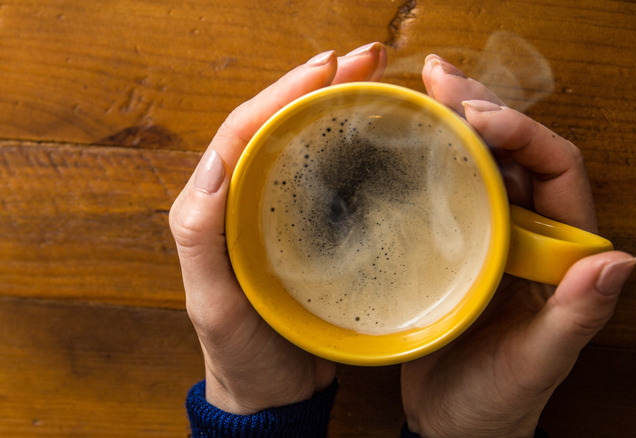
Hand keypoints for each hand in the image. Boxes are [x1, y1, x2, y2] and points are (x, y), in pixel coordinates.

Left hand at [169, 42, 386, 413]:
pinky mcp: (311, 229)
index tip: (328, 67)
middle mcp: (247, 199)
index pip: (246, 130)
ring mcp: (281, 211)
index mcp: (217, 205)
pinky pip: (329, 176)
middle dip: (317, 83)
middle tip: (367, 57)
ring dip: (337, 104)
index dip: (284, 91)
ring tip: (376, 77)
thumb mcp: (213, 302)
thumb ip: (200, 236)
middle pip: (277, 123)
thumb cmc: (240, 354)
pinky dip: (351, 145)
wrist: (273, 393)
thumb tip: (214, 163)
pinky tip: (378, 132)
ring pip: (305, 142)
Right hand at [400, 55, 635, 436]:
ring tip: (421, 90)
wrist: (456, 428)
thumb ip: (578, 316)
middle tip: (438, 80)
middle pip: (516, 152)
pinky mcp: (452, 248)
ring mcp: (490, 238)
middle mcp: (530, 234)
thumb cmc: (500, 402)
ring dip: (454, 123)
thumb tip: (619, 259)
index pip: (559, 167)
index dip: (525, 133)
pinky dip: (426, 160)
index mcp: (563, 251)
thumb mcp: (538, 363)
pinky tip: (400, 139)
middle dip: (482, 109)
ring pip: (479, 164)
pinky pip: (444, 192)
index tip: (479, 117)